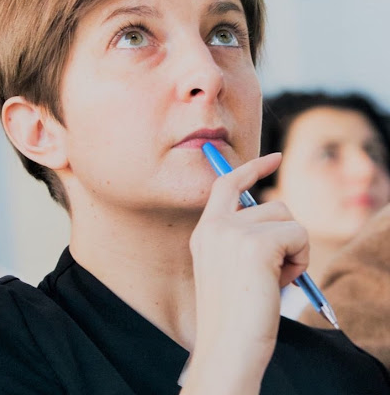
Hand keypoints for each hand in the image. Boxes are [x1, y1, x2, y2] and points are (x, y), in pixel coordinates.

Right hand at [182, 153, 308, 394]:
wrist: (227, 347)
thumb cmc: (235, 315)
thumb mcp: (230, 267)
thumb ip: (244, 237)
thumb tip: (277, 216)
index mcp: (205, 232)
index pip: (226, 184)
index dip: (251, 168)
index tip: (273, 158)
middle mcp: (215, 226)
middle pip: (270, 204)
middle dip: (284, 232)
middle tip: (275, 270)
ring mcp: (233, 233)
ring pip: (287, 216)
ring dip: (293, 247)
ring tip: (276, 278)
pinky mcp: (256, 244)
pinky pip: (298, 233)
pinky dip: (301, 257)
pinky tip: (283, 281)